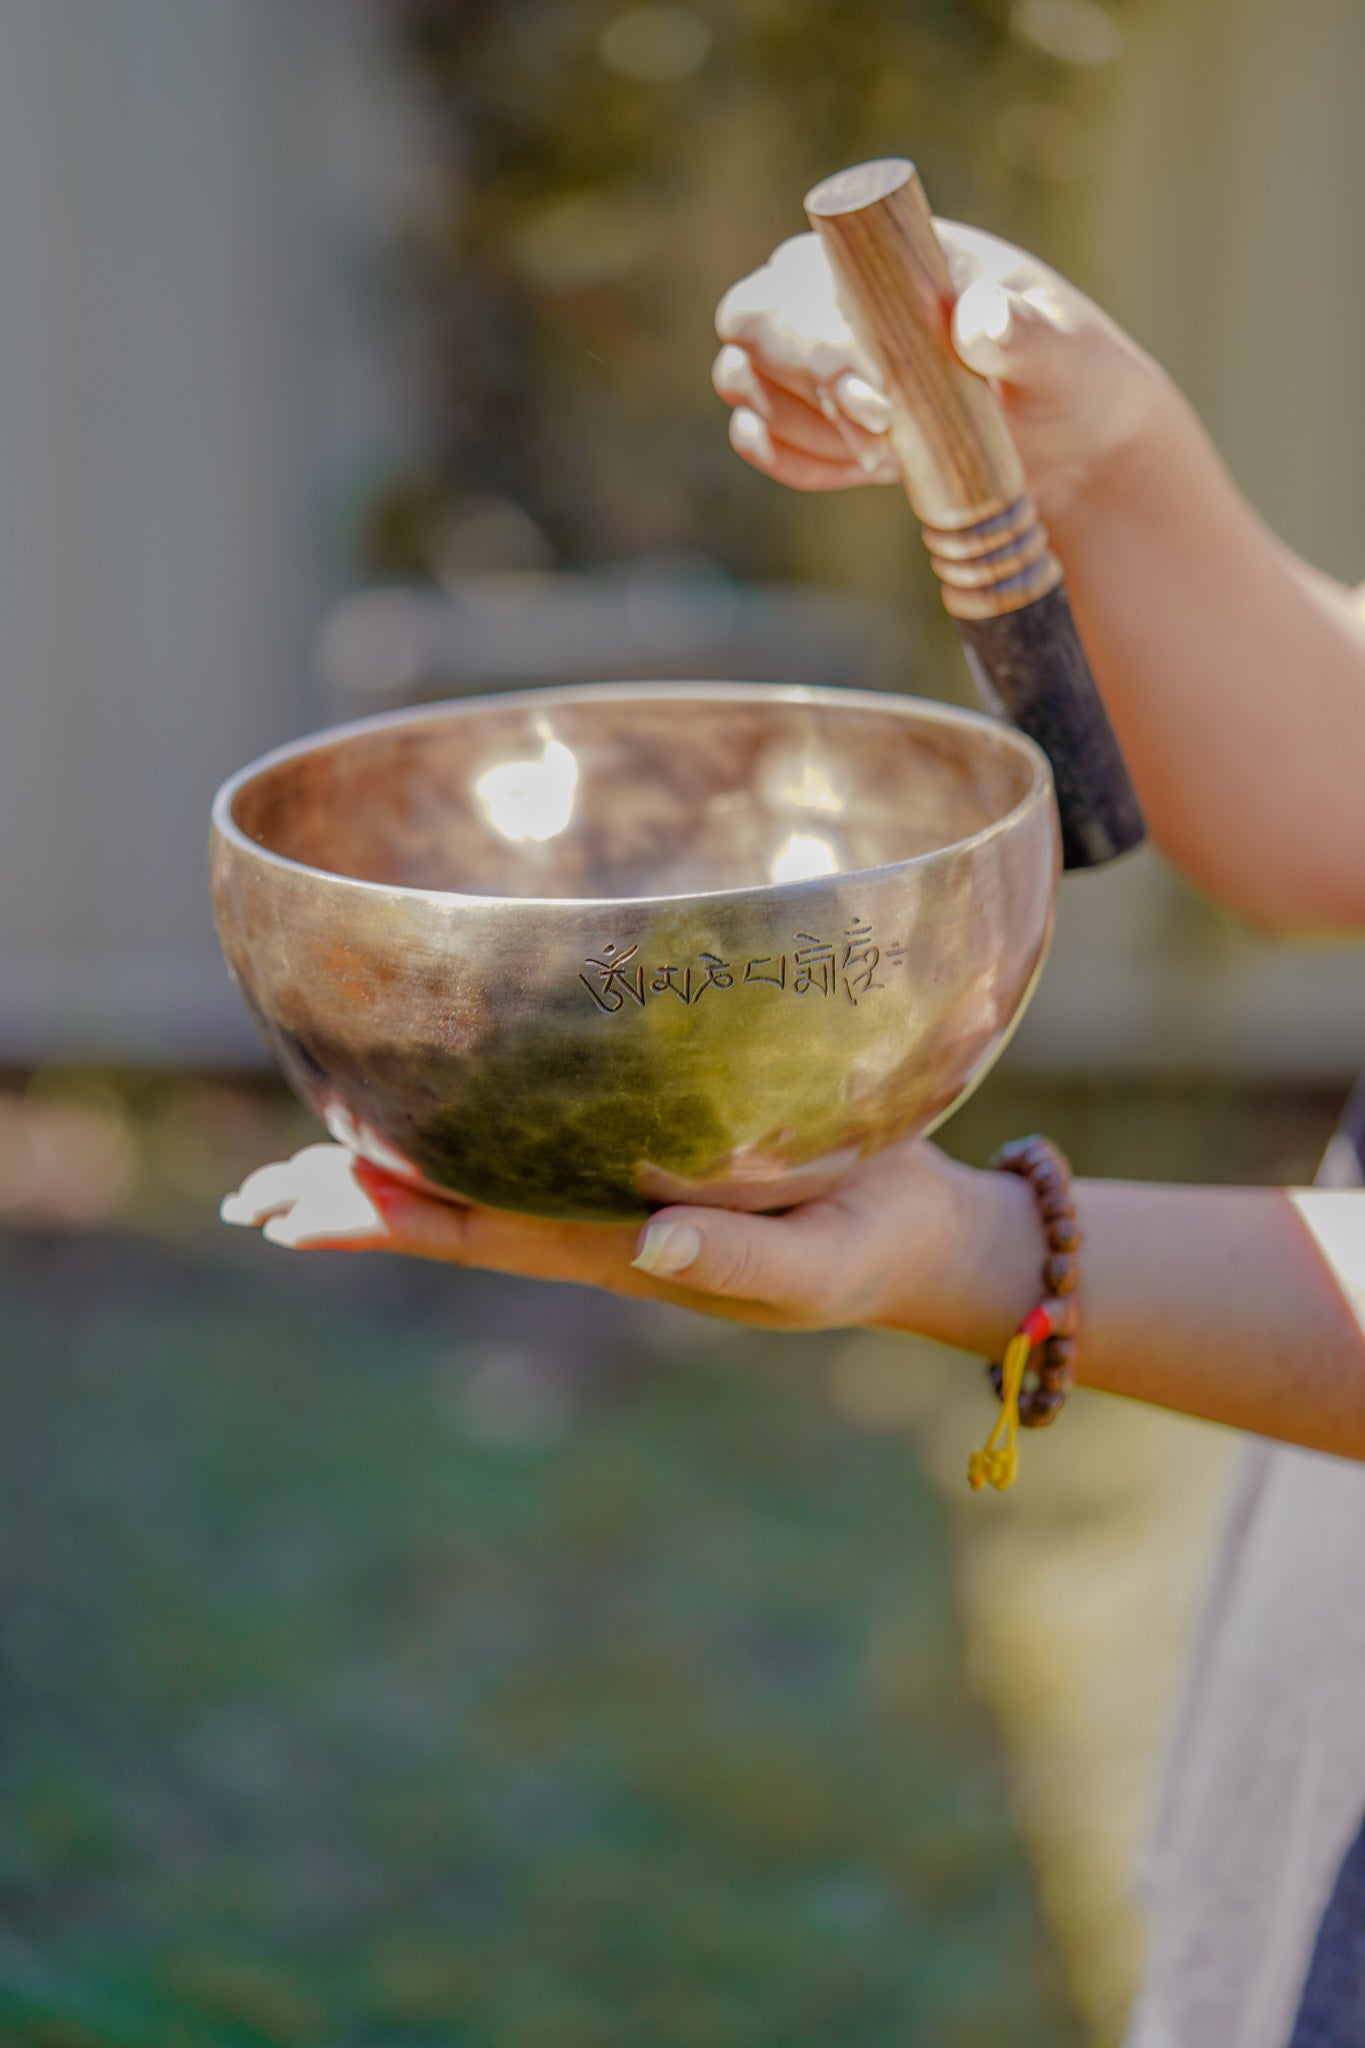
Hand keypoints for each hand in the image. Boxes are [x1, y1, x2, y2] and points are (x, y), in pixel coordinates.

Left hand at [220, 1137, 1035, 1351]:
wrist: (917, 1233)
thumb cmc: (875, 1248)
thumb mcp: (823, 1265)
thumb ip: (744, 1258)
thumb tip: (645, 1244)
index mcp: (626, 1251)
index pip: (491, 1232)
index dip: (404, 1213)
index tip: (318, 1191)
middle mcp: (598, 1224)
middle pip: (453, 1212)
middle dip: (356, 1205)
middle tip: (251, 1201)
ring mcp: (612, 1192)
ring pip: (476, 1179)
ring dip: (385, 1174)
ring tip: (293, 1170)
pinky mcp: (639, 1152)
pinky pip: (528, 1141)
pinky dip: (459, 1128)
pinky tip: (428, 1108)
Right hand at [712, 225, 1167, 521]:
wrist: (1075, 449)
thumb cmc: (1074, 382)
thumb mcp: (1066, 355)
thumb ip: (1027, 335)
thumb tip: (976, 317)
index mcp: (889, 256)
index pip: (798, 272)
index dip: (810, 337)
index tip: (877, 402)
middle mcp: (840, 297)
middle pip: (751, 323)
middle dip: (801, 389)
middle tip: (879, 440)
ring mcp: (824, 360)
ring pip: (746, 382)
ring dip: (800, 428)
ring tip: (885, 458)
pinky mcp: (823, 420)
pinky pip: (761, 436)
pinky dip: (791, 459)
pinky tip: (853, 469)